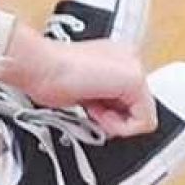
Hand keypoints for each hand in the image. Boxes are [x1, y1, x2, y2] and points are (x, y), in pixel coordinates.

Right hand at [0, 24, 156, 137]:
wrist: (40, 65)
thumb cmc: (49, 76)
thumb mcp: (86, 91)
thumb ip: (105, 99)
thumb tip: (113, 116)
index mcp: (119, 57)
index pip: (130, 99)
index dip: (110, 112)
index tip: (91, 109)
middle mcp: (131, 58)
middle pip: (139, 108)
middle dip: (114, 118)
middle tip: (91, 111)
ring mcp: (136, 67)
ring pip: (143, 116)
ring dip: (114, 122)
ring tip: (91, 110)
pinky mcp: (136, 81)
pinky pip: (144, 121)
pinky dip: (120, 127)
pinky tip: (97, 114)